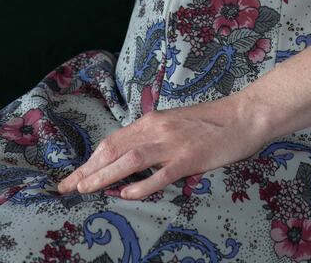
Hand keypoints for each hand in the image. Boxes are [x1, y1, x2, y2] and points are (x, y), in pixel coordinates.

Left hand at [56, 95, 265, 200]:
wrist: (243, 115)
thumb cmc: (211, 121)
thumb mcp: (175, 124)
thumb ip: (153, 137)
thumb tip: (129, 158)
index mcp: (152, 120)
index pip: (112, 141)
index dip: (90, 160)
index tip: (73, 176)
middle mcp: (157, 128)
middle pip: (114, 149)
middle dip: (88, 170)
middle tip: (67, 187)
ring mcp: (173, 143)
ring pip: (130, 160)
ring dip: (104, 176)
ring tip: (85, 190)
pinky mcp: (189, 157)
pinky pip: (160, 174)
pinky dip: (141, 185)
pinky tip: (126, 195)